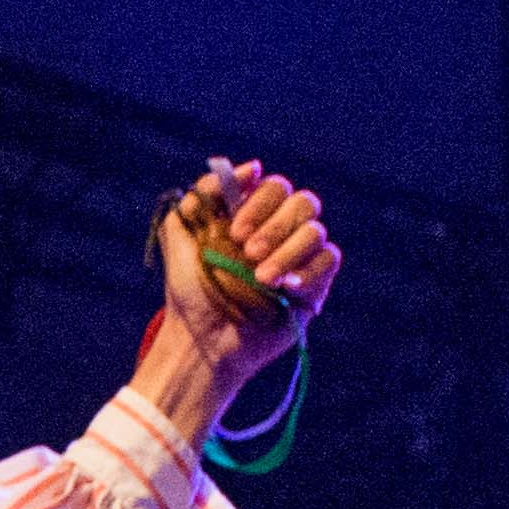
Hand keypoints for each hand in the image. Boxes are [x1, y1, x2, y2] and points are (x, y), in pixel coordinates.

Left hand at [158, 160, 336, 372]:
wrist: (199, 341)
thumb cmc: (188, 290)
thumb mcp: (179, 235)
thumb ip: (204, 194)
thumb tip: (252, 168)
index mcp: (253, 214)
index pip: (275, 187)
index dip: (260, 203)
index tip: (235, 232)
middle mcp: (281, 231)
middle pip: (304, 204)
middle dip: (276, 226)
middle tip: (248, 254)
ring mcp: (300, 258)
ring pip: (316, 233)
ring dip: (288, 252)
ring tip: (261, 279)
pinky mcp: (314, 287)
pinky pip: (328, 261)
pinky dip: (308, 271)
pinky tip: (285, 287)